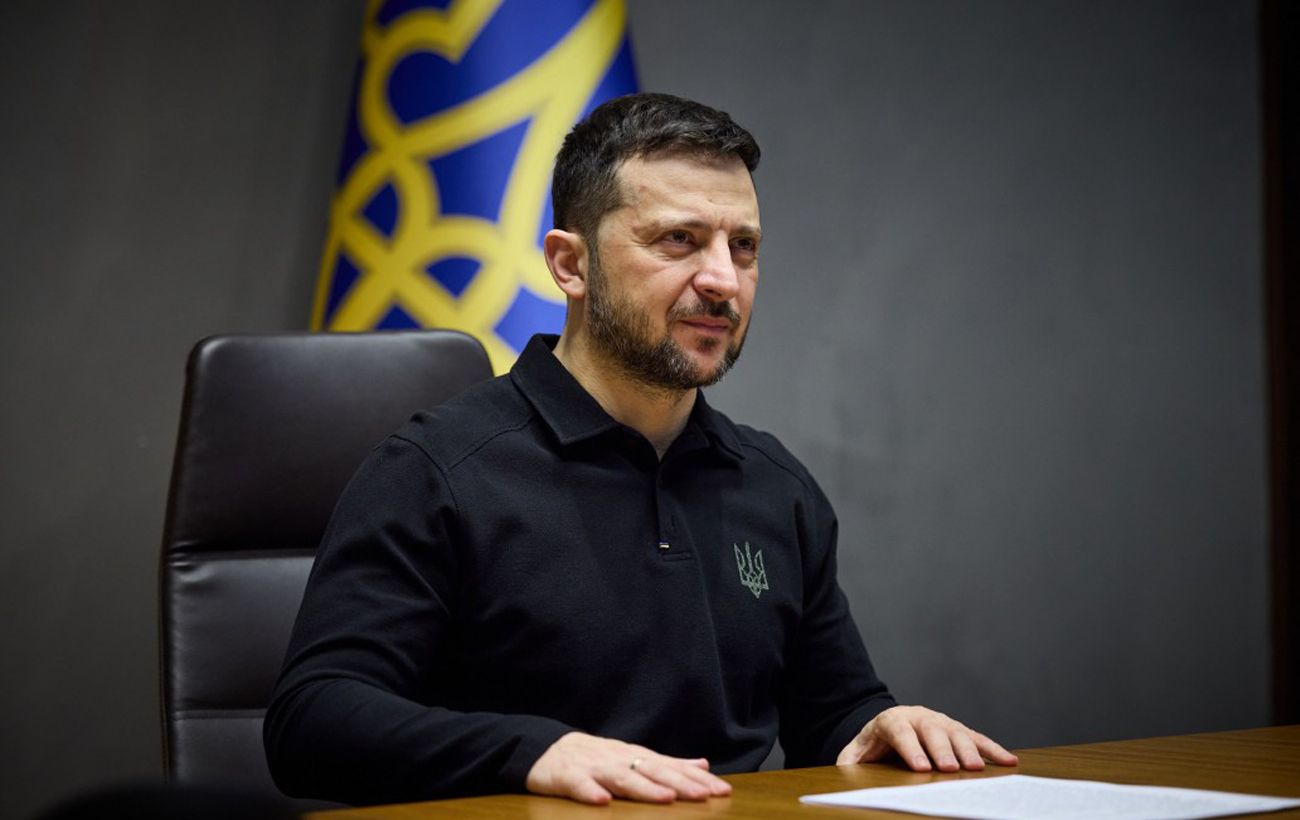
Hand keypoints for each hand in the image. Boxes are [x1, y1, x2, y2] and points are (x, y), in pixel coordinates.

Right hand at [525, 731, 732, 804]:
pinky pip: (579, 785)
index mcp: (637, 757)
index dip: (697, 779)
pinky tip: (602, 802)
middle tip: (704, 795)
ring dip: (644, 788)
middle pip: (653, 771)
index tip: (722, 790)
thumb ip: (668, 764)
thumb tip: (703, 765)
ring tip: (665, 798)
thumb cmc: (596, 758)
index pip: (672, 767)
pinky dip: (590, 792)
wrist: (546, 748)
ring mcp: (595, 767)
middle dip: (679, 783)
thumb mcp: (634, 758)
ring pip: (622, 777)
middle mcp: (620, 759)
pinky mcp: (568, 777)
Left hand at [837, 705, 1018, 771]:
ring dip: (967, 750)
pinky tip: (1008, 760)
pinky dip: (992, 749)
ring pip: (955, 732)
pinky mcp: (957, 729)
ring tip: (976, 769)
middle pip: (931, 731)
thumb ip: (848, 760)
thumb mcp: (856, 751)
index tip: (920, 768)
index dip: (910, 749)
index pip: (900, 731)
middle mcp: (918, 717)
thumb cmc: (875, 743)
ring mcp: (940, 721)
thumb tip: (841, 772)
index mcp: (891, 721)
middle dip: (941, 750)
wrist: (890, 724)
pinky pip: (976, 738)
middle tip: (949, 769)